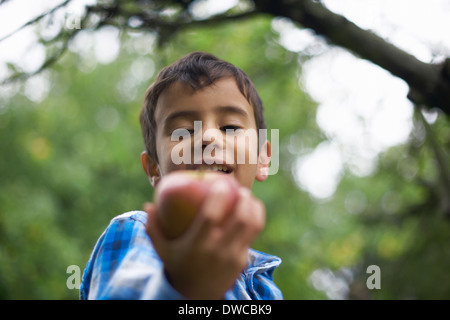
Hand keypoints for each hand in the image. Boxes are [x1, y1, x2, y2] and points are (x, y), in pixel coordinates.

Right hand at [144, 179, 265, 299]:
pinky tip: (249, 212)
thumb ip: (153, 227)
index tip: (220, 181)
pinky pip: (252, 236)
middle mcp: (218, 251)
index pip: (211, 216)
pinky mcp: (242, 261)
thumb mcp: (162, 250)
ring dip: (254, 207)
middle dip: (244, 198)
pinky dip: (254, 220)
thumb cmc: (176, 266)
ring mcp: (233, 257)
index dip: (219, 196)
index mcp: (198, 245)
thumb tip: (148, 204)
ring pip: (253, 226)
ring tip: (248, 197)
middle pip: (241, 219)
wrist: (194, 297)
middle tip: (240, 188)